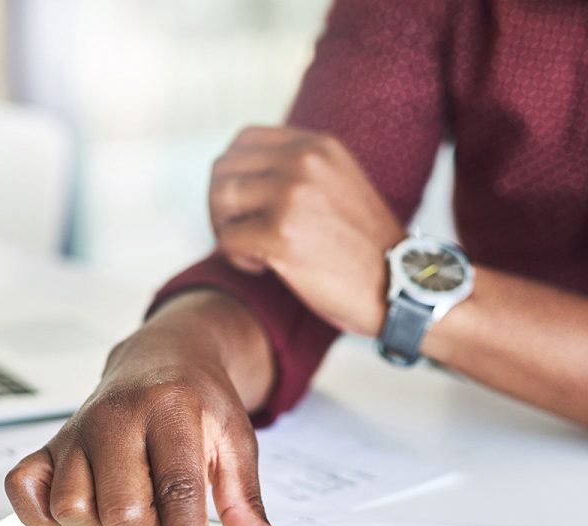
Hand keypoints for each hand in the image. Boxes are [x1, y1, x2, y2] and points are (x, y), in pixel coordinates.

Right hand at [4, 293, 293, 525]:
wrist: (160, 356)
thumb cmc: (199, 402)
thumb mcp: (236, 442)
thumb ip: (247, 503)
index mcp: (171, 411)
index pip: (178, 492)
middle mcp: (116, 418)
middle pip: (122, 513)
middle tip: (166, 511)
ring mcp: (76, 429)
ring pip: (73, 510)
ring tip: (130, 502)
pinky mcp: (49, 442)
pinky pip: (24, 491)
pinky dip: (44, 513)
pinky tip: (82, 501)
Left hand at [209, 125, 404, 336]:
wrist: (402, 287)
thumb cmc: (366, 249)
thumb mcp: (338, 187)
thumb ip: (300, 171)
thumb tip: (243, 174)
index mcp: (318, 146)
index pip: (243, 141)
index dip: (232, 175)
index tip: (245, 207)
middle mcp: (304, 162)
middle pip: (224, 168)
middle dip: (221, 206)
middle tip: (238, 234)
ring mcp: (292, 196)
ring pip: (221, 199)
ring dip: (225, 230)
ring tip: (252, 252)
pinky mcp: (281, 235)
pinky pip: (228, 239)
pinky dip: (235, 258)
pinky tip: (262, 267)